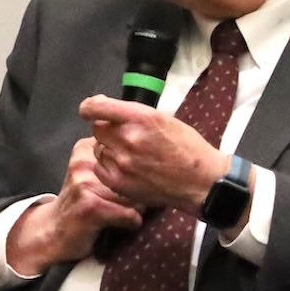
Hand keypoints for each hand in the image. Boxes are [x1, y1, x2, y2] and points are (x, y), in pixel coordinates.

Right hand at [5, 138, 144, 273]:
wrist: (52, 231)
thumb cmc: (81, 203)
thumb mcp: (92, 173)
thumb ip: (115, 159)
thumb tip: (155, 158)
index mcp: (86, 148)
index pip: (131, 151)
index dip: (141, 168)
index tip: (140, 179)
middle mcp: (84, 162)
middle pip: (136, 173)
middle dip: (142, 189)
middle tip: (133, 201)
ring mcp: (85, 183)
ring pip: (137, 194)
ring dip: (139, 208)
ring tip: (126, 213)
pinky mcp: (90, 206)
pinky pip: (130, 214)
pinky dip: (132, 222)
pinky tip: (122, 224)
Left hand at [78, 95, 226, 212]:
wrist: (201, 180)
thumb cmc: (186, 147)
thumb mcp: (163, 118)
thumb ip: (132, 114)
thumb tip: (103, 108)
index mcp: (140, 118)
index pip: (98, 108)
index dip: (90, 108)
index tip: (89, 110)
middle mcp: (128, 138)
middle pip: (98, 129)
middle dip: (107, 131)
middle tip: (124, 138)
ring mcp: (122, 162)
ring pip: (98, 149)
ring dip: (109, 150)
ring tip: (131, 155)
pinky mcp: (119, 182)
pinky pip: (100, 168)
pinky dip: (108, 167)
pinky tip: (126, 168)